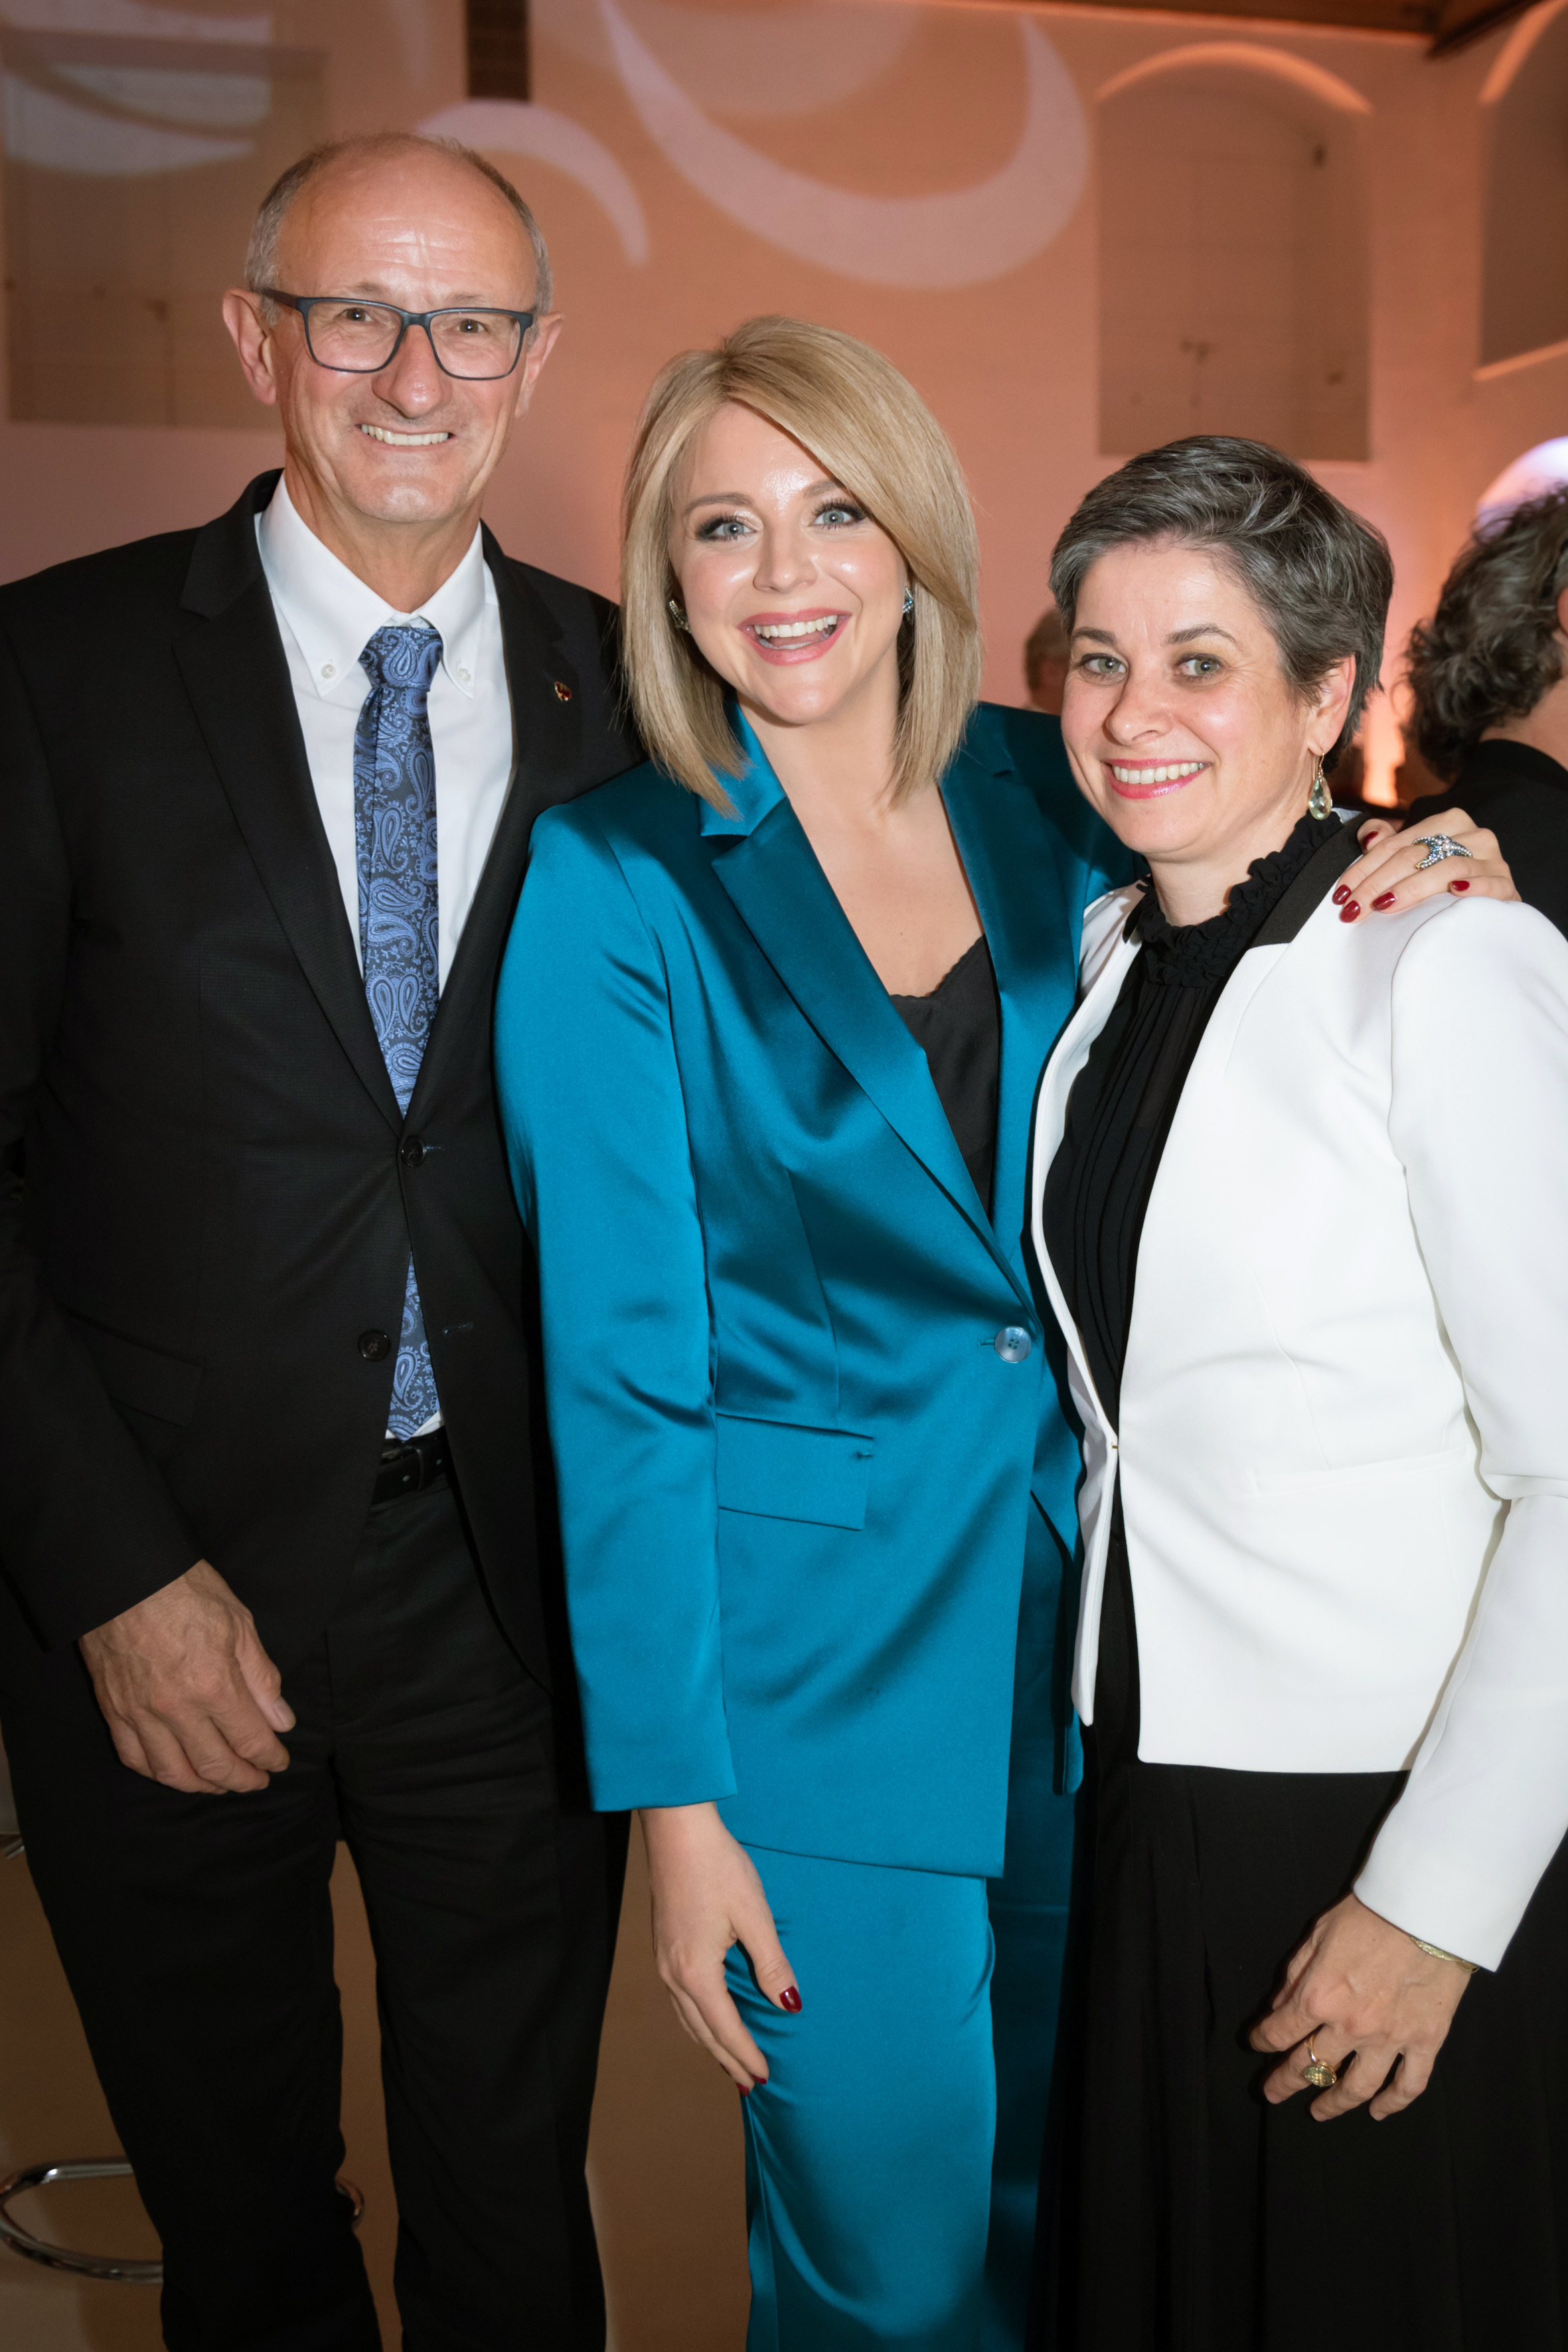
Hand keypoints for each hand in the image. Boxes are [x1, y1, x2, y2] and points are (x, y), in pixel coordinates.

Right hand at [80, 1560, 294, 1794]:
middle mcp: (176, 1708)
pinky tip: (174, 1771)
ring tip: (220, 1783)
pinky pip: (135, 1757)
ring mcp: (141, 1713)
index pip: (249, 1740)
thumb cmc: (185, 1590)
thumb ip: (261, 1678)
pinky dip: (157, 1773)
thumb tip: (281, 1721)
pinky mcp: (115, 1710)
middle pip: (214, 1765)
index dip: (269, 1758)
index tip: (278, 1761)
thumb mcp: (239, 1624)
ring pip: (173, 1772)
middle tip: (256, 1780)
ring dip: (202, 1786)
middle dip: (242, 1779)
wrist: (124, 1575)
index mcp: (213, 1684)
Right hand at [641, 1801, 801, 2090]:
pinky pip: (680, 1999)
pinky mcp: (663, 1947)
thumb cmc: (718, 1867)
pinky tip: (709, 2017)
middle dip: (727, 2059)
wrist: (676, 1829)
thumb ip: (771, 1964)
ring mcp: (663, 1961)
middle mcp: (674, 1974)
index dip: (746, 2054)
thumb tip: (790, 2006)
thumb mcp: (754, 1915)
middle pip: (702, 2031)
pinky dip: (698, 2019)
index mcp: (696, 1972)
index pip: (726, 2028)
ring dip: (710, 2042)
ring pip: (688, 2018)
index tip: (764, 2078)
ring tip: (730, 2061)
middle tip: (749, 2084)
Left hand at [1250, 1892, 1471, 2120]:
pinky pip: (1408, 2085)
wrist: (1427, 1911)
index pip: (1279, 2031)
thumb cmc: (1370, 1915)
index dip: (1262, 2040)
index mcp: (1319, 1996)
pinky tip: (1377, 2112)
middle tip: (1272, 2093)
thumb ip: (1295, 1973)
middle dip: (1285, 2081)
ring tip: (1319, 2112)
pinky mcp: (1425, 2042)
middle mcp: (1350, 2026)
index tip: (1256, 2043)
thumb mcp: (1318, 1935)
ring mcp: (1389, 2039)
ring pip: (1356, 2087)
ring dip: (1334, 2103)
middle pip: (1310, 2065)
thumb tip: (1278, 2004)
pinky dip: (1392, 2104)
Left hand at [1339, 807, 1517, 920]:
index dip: (1363, 869)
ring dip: (1412, 888)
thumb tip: (1368, 838)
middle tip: (1352, 909)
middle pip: (1415, 857)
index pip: (1395, 845)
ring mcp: (1493, 859)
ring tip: (1384, 906)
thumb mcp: (1412, 857)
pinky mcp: (1506, 886)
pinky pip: (1490, 883)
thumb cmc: (1441, 882)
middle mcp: (1473, 835)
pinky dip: (1472, 887)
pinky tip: (1454, 894)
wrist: (1486, 907)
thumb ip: (1387, 840)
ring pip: (1446, 868)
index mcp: (1448, 822)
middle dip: (1377, 884)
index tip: (1340, 894)